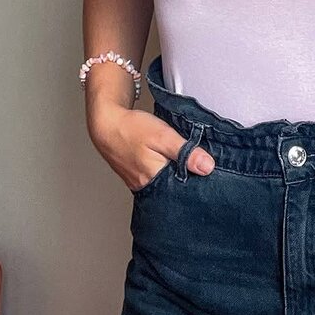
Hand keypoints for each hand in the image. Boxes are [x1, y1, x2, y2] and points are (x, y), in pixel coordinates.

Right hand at [87, 101, 216, 191]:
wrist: (107, 124)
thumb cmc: (131, 128)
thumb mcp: (163, 135)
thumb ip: (185, 152)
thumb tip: (207, 167)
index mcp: (155, 179)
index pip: (185, 190)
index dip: (198, 180)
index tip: (208, 170)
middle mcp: (147, 186)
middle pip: (176, 190)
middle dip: (188, 179)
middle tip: (197, 165)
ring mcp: (141, 184)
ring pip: (166, 185)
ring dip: (177, 175)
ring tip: (183, 162)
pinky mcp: (137, 178)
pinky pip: (157, 180)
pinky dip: (165, 172)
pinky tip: (168, 162)